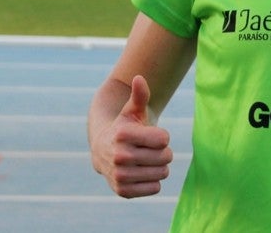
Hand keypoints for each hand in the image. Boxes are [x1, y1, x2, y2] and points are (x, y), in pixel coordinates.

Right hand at [91, 75, 173, 197]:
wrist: (104, 153)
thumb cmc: (124, 128)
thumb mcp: (132, 111)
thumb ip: (139, 96)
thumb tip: (139, 78)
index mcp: (122, 135)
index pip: (164, 139)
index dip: (162, 136)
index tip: (151, 135)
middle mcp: (119, 156)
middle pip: (166, 157)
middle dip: (163, 152)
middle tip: (149, 150)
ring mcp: (120, 176)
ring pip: (163, 173)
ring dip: (159, 167)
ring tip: (146, 161)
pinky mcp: (122, 192)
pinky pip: (155, 188)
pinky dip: (153, 182)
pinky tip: (141, 174)